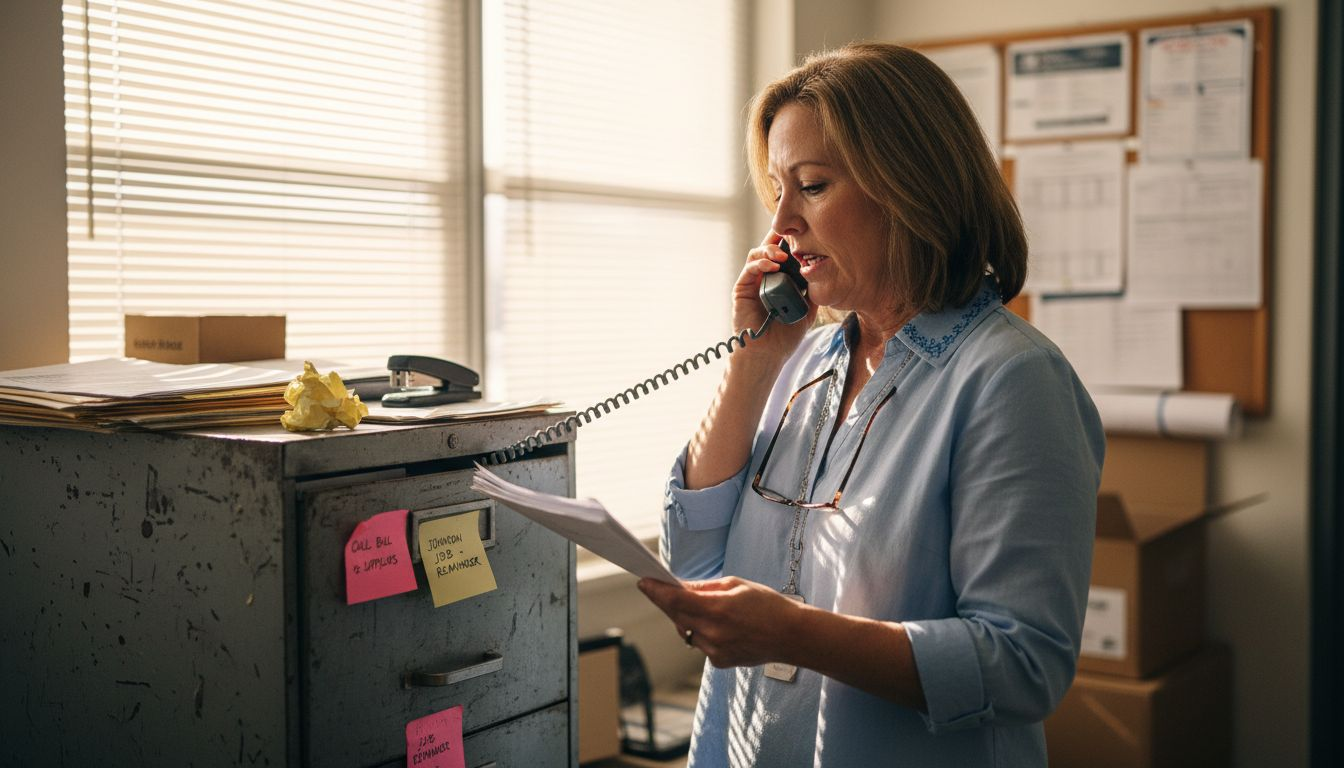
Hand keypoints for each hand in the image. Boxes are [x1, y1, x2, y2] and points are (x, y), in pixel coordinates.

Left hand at [637, 576, 804, 668]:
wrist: (792, 636)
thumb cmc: (768, 605)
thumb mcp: (737, 585)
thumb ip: (705, 587)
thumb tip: (680, 586)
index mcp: (717, 608)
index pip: (676, 599)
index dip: (656, 590)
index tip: (643, 582)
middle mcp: (713, 632)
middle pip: (676, 615)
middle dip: (666, 602)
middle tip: (659, 588)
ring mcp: (715, 650)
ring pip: (687, 631)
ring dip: (687, 618)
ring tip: (702, 607)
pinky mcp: (720, 662)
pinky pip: (701, 644)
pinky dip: (703, 633)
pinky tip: (721, 626)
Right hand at [731, 231, 816, 361]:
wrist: (768, 355)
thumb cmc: (786, 336)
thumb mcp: (807, 310)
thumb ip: (813, 291)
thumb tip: (826, 272)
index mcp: (779, 280)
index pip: (784, 254)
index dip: (791, 242)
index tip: (805, 234)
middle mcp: (764, 277)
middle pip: (769, 248)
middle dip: (780, 238)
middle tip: (792, 234)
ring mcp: (752, 282)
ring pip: (757, 254)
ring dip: (770, 250)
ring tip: (784, 254)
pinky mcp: (742, 289)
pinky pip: (750, 269)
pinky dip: (761, 264)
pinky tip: (773, 265)